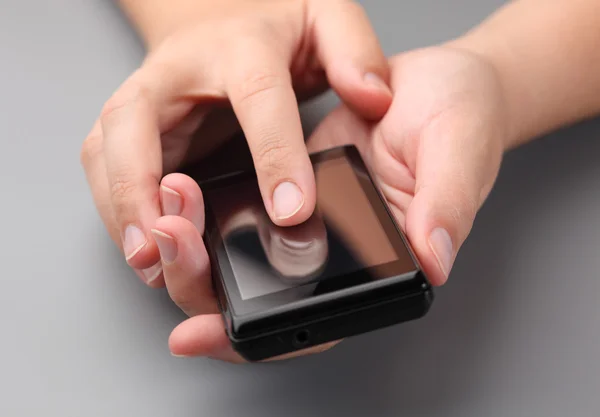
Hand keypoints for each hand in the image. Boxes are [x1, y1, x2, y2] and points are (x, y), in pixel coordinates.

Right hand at [81, 0, 391, 286]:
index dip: (274, 156)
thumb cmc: (272, 25)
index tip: (291, 211)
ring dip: (122, 211)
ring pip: (105, 154)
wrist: (218, 16)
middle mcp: (175, 74)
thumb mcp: (326, 19)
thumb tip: (372, 97)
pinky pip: (106, 171)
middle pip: (137, 124)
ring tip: (151, 262)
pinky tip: (145, 250)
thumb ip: (354, 50)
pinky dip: (118, 212)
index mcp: (238, 47)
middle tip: (165, 244)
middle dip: (141, 188)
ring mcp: (144, 102)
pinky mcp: (131, 131)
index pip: (256, 99)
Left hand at [160, 44, 508, 362]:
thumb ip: (448, 206)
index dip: (259, 341)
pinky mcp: (291, 192)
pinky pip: (244, 222)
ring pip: (243, 265)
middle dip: (202, 284)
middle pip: (260, 303)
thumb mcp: (459, 151)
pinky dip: (208, 219)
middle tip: (171, 239)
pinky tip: (180, 202)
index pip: (315, 326)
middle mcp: (338, 257)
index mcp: (379, 266)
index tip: (200, 334)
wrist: (435, 79)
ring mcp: (310, 226)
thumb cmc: (458, 117)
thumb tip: (434, 261)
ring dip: (196, 251)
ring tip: (169, 213)